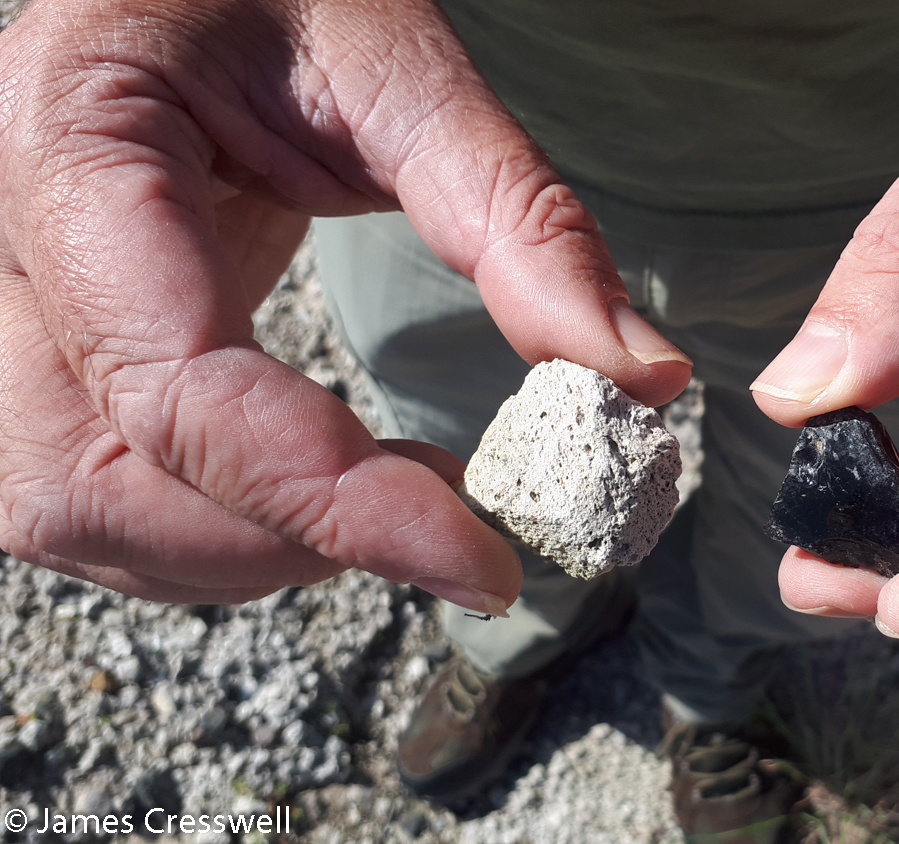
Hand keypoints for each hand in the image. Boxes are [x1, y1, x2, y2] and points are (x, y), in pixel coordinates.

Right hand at [0, 0, 689, 606]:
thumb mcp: (406, 69)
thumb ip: (521, 222)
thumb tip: (643, 377)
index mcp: (76, 144)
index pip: (180, 384)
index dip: (333, 500)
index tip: (488, 561)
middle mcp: (4, 242)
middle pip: (94, 486)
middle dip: (282, 538)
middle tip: (446, 523)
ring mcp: (7, 300)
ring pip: (75, 512)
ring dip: (252, 547)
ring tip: (397, 499)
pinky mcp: (45, 340)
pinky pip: (95, 487)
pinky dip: (221, 521)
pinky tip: (330, 479)